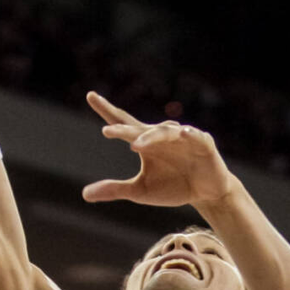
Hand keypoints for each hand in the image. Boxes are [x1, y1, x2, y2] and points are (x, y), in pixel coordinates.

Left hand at [81, 93, 236, 210]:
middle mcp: (162, 136)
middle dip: (125, 129)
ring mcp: (184, 138)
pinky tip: (182, 134)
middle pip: (140, 129)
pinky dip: (190, 135)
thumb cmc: (173, 187)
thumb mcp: (140, 191)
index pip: (123, 123)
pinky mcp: (204, 144)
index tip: (90, 95)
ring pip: (165, 133)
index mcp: (145, 142)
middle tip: (108, 132)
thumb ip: (114, 189)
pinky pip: (195, 137)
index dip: (107, 110)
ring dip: (152, 137)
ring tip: (136, 145)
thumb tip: (84, 194)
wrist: (206, 193)